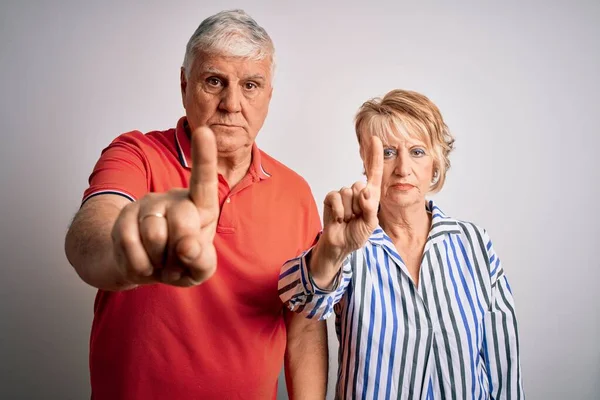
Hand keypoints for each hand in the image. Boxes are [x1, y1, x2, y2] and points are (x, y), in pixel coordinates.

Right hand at [111, 126, 219, 286]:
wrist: (140, 267)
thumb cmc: (178, 262)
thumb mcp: (199, 268)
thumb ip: (202, 260)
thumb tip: (187, 246)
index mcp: (200, 206)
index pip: (204, 180)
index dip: (204, 156)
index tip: (205, 131)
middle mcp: (174, 198)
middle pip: (183, 221)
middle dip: (181, 250)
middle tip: (177, 259)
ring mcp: (147, 205)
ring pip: (155, 235)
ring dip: (159, 260)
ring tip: (160, 260)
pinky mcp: (123, 218)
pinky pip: (131, 246)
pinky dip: (141, 265)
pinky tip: (144, 262)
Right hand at [311, 135, 382, 284]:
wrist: (340, 245)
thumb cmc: (356, 234)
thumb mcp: (370, 224)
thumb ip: (370, 208)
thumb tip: (365, 191)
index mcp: (370, 195)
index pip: (374, 172)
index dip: (375, 155)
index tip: (376, 139)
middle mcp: (357, 191)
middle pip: (360, 186)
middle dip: (360, 205)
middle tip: (356, 218)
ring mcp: (343, 194)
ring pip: (348, 193)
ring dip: (349, 211)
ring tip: (348, 219)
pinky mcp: (331, 198)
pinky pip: (336, 197)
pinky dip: (339, 211)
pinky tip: (339, 219)